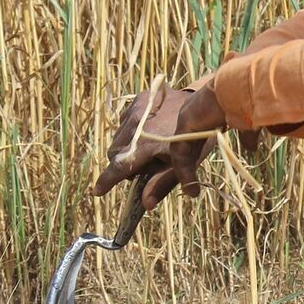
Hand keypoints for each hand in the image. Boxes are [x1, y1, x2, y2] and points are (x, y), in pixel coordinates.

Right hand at [92, 86, 226, 209]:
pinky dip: (131, 130)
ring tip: (151, 146)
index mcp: (146, 144)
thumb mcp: (183, 164)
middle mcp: (136, 124)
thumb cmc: (196, 138)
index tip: (97, 191)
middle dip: (123, 163)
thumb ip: (162, 184)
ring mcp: (137, 109)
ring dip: (127, 146)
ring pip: (118, 136)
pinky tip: (150, 130)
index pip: (119, 166)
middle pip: (114, 152)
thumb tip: (146, 205)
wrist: (206, 104)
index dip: (107, 180)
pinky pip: (125, 120)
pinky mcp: (140, 98)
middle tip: (146, 165)